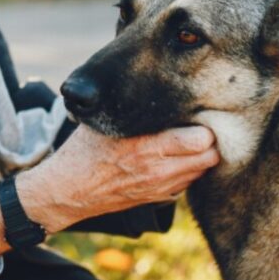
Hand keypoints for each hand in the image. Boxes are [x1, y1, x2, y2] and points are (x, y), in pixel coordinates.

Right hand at [16, 125, 218, 232]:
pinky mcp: (158, 198)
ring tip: (189, 141)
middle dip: (209, 140)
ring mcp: (161, 187)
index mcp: (148, 147)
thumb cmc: (85, 149)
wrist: (69, 189)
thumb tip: (156, 80)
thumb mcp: (106, 121)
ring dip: (201, 156)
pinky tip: (175, 159)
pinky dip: (188, 171)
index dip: (205, 124)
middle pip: (209, 156)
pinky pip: (188, 183)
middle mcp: (159, 170)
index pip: (201, 139)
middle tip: (199, 126)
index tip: (197, 113)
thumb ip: (134, 108)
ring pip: (203, 170)